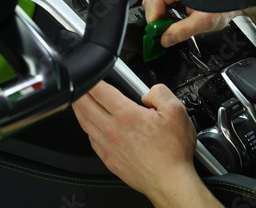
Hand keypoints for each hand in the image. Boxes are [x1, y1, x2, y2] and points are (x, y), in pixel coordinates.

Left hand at [73, 82, 222, 207]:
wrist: (170, 182)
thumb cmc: (173, 152)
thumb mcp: (177, 111)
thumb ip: (160, 93)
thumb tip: (149, 92)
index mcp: (126, 115)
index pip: (100, 90)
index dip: (92, 78)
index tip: (91, 74)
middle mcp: (112, 130)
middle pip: (85, 106)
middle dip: (79, 92)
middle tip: (78, 85)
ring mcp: (108, 147)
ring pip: (85, 123)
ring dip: (79, 109)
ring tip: (79, 101)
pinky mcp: (109, 160)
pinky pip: (92, 140)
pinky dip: (88, 129)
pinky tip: (92, 126)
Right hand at [142, 0, 239, 46]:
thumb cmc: (224, 2)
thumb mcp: (204, 22)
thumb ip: (182, 31)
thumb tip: (166, 39)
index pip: (155, 0)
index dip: (153, 20)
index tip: (156, 33)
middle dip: (156, 18)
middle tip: (163, 33)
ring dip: (161, 14)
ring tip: (172, 26)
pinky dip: (166, 9)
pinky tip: (176, 17)